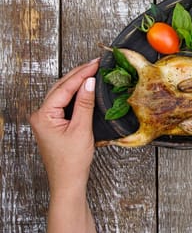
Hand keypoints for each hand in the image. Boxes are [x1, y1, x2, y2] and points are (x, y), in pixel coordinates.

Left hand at [30, 58, 99, 194]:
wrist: (68, 181)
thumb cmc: (72, 161)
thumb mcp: (81, 129)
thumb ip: (85, 104)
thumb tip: (90, 82)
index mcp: (43, 115)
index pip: (65, 88)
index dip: (82, 74)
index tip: (96, 64)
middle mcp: (41, 115)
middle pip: (61, 87)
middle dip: (78, 74)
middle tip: (96, 63)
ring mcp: (46, 119)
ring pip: (62, 93)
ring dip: (77, 82)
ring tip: (92, 71)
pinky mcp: (53, 124)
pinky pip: (64, 103)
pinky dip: (76, 94)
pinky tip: (86, 88)